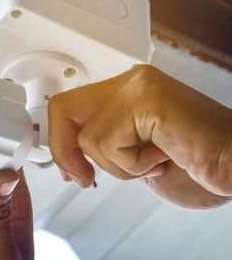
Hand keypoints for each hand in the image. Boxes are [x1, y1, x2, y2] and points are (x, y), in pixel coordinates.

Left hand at [48, 65, 231, 208]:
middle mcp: (131, 82)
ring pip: (88, 135)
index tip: (70, 169)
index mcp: (127, 91)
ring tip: (154, 160)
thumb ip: (104, 149)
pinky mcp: (148, 99)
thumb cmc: (200, 168)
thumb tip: (69, 158)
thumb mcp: (134, 160)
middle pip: (63, 109)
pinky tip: (164, 156)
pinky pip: (110, 141)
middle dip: (66, 150)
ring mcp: (139, 87)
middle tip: (84, 176)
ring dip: (120, 165)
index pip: (68, 107)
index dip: (59, 142)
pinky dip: (134, 164)